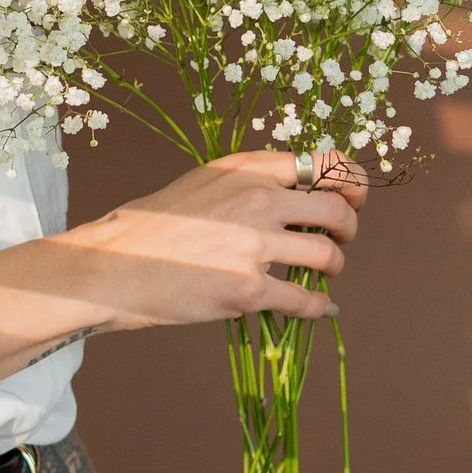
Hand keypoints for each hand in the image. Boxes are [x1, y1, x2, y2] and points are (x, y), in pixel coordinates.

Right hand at [56, 147, 368, 334]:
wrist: (115, 264)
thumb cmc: (155, 224)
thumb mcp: (205, 182)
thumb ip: (251, 184)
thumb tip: (298, 196)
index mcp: (248, 168)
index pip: (323, 163)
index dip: (351, 180)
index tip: (356, 195)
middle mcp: (258, 199)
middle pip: (336, 210)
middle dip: (349, 227)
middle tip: (342, 240)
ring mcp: (255, 246)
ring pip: (327, 256)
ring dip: (334, 267)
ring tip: (324, 274)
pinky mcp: (248, 290)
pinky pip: (305, 300)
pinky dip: (320, 307)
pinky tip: (321, 309)